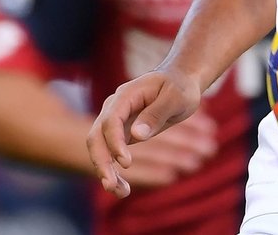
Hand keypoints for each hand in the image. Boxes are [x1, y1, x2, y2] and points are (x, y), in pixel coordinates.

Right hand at [87, 67, 202, 197]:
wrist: (180, 83)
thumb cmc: (180, 87)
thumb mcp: (175, 97)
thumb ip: (156, 113)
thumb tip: (136, 135)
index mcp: (125, 96)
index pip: (111, 120)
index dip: (115, 142)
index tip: (127, 163)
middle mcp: (114, 109)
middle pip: (97, 137)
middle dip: (101, 162)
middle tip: (111, 185)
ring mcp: (115, 123)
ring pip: (101, 149)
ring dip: (106, 172)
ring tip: (120, 192)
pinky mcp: (121, 135)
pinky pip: (111, 154)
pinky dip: (115, 171)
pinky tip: (124, 188)